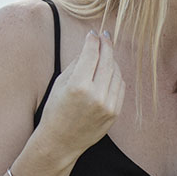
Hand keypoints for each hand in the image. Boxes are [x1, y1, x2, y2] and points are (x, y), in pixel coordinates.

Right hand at [35, 30, 124, 159]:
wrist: (60, 142)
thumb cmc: (56, 110)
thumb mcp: (60, 82)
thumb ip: (78, 62)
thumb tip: (92, 44)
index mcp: (78, 86)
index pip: (91, 54)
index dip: (93, 40)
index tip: (93, 33)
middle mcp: (96, 95)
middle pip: (107, 60)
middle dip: (106, 44)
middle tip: (105, 35)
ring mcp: (108, 105)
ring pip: (116, 71)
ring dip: (111, 59)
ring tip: (104, 54)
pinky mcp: (115, 112)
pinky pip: (120, 85)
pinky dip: (115, 75)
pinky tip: (108, 71)